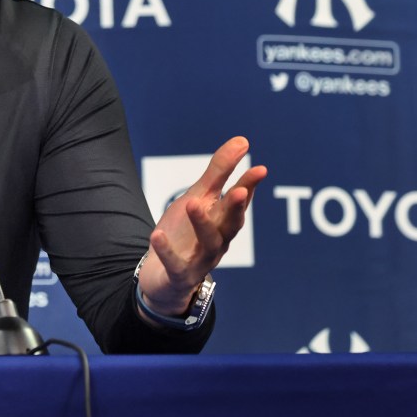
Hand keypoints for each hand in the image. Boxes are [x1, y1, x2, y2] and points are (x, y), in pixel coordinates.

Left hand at [137, 136, 266, 316]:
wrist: (163, 274)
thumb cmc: (186, 231)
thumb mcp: (199, 197)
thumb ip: (219, 172)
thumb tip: (243, 141)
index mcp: (223, 221)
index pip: (239, 202)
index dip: (249, 186)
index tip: (260, 169)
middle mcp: (218, 241)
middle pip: (229, 223)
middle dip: (236, 207)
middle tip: (240, 190)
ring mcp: (200, 259)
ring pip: (208, 243)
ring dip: (202, 223)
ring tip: (192, 203)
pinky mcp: (180, 275)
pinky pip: (175, 264)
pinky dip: (166, 251)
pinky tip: (156, 234)